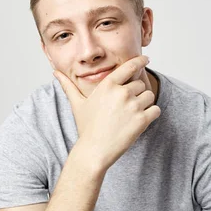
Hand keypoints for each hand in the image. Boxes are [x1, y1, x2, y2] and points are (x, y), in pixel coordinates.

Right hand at [53, 55, 160, 170]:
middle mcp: (121, 92)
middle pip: (140, 84)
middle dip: (136, 94)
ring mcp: (132, 106)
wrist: (94, 151)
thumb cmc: (86, 128)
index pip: (129, 66)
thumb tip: (55, 72)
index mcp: (107, 85)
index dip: (139, 61)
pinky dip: (151, 115)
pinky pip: (156, 110)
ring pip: (149, 96)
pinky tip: (139, 122)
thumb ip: (68, 86)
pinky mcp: (142, 120)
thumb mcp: (77, 104)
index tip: (145, 59)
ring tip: (130, 117)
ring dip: (145, 104)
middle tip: (125, 109)